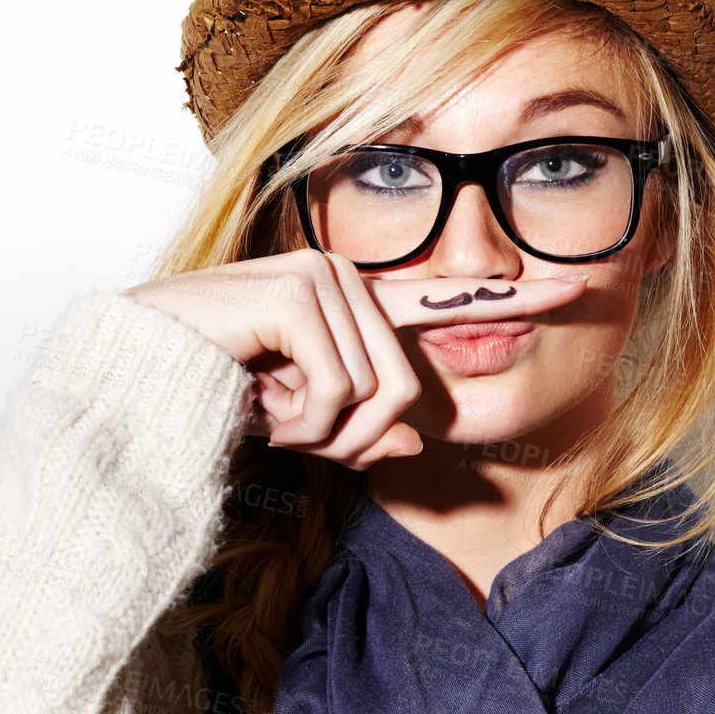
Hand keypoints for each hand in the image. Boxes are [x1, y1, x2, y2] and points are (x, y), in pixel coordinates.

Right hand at [123, 250, 587, 470]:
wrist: (134, 385)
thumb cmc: (206, 396)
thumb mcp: (300, 426)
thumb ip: (361, 429)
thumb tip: (412, 437)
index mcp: (351, 301)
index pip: (445, 300)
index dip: (515, 297)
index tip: (580, 290)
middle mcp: (342, 276)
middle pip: (406, 390)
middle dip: (347, 437)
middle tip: (284, 427)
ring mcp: (319, 276)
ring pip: (376, 396)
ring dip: (312, 430)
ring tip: (257, 405)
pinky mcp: (295, 292)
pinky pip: (337, 391)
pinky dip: (294, 421)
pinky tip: (250, 395)